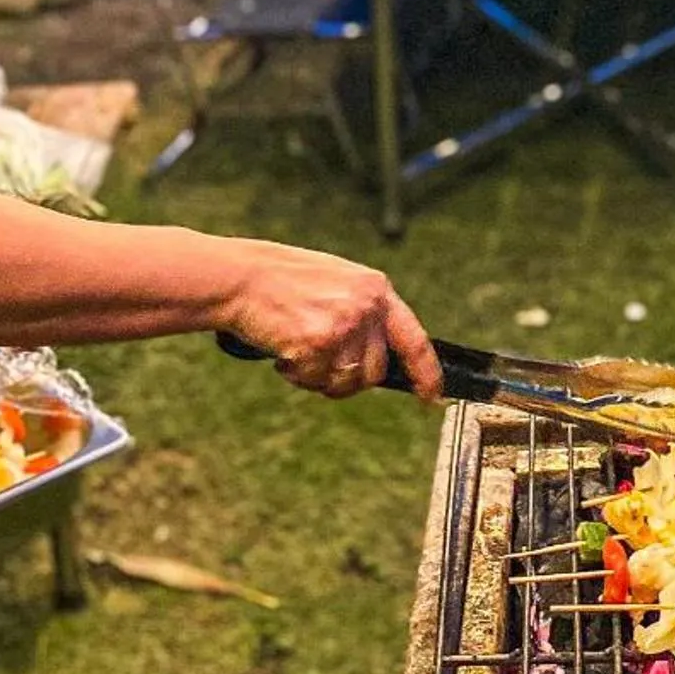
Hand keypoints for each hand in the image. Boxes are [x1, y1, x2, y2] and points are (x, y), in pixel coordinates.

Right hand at [218, 241, 441, 402]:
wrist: (242, 278)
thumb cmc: (283, 282)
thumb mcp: (338, 284)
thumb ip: (365, 312)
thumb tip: (382, 353)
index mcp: (376, 289)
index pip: (415, 340)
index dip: (427, 373)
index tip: (432, 395)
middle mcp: (366, 306)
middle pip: (374, 371)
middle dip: (348, 379)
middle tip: (318, 362)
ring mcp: (344, 325)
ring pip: (345, 381)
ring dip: (319, 377)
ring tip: (297, 351)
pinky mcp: (318, 343)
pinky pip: (315, 381)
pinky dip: (297, 375)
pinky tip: (283, 351)